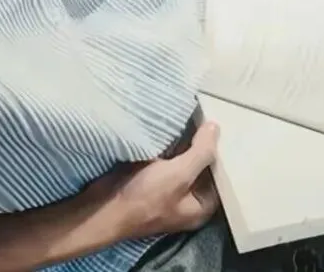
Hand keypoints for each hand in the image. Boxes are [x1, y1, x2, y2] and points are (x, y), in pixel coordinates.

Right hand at [92, 122, 219, 239]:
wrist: (103, 208)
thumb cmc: (145, 197)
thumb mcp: (178, 175)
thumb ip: (200, 153)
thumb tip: (216, 128)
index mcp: (200, 206)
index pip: (219, 176)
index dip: (220, 153)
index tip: (218, 127)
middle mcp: (187, 199)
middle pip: (200, 168)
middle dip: (201, 145)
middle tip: (205, 116)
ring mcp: (168, 190)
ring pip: (182, 162)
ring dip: (184, 143)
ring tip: (190, 116)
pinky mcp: (151, 180)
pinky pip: (165, 160)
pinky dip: (168, 146)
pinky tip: (169, 127)